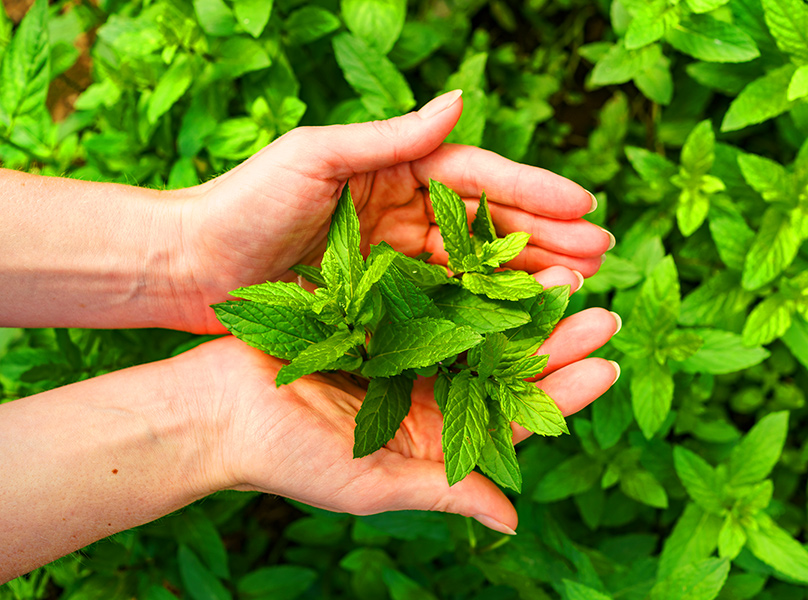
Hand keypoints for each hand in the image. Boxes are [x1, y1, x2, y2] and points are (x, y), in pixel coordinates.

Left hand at [167, 90, 612, 332]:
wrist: (190, 266)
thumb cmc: (244, 202)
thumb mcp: (316, 157)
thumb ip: (391, 138)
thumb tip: (463, 99)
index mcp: (394, 169)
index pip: (477, 177)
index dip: (534, 191)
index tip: (586, 206)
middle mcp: (402, 210)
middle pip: (488, 223)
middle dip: (547, 237)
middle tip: (602, 255)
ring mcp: (394, 257)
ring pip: (474, 267)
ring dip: (526, 276)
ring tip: (578, 289)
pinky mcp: (379, 301)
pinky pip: (442, 305)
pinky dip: (483, 311)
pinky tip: (520, 323)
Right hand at [187, 269, 619, 532]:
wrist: (216, 407)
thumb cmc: (287, 456)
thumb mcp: (371, 483)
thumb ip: (444, 494)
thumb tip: (512, 522)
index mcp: (435, 441)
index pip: (514, 421)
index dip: (563, 395)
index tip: (607, 367)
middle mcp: (428, 397)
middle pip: (507, 370)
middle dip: (555, 343)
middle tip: (601, 312)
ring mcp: (405, 355)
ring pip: (479, 329)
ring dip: (520, 307)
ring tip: (564, 279)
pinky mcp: (379, 319)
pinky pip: (434, 297)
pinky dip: (467, 280)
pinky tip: (498, 259)